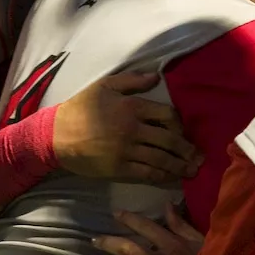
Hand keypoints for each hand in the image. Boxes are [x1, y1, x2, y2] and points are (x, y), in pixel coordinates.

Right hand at [55, 72, 201, 183]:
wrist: (55, 135)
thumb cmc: (80, 108)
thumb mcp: (104, 85)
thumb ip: (132, 80)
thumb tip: (156, 76)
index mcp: (132, 107)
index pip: (167, 115)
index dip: (179, 124)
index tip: (183, 131)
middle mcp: (134, 129)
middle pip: (169, 140)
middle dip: (187, 149)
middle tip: (199, 156)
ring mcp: (127, 151)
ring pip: (162, 159)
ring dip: (180, 166)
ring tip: (192, 170)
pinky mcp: (119, 168)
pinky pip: (147, 173)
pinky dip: (163, 176)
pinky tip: (172, 178)